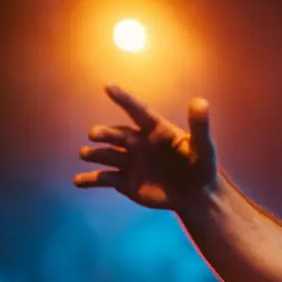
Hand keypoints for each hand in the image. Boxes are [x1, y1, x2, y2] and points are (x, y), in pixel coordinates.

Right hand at [74, 85, 216, 209]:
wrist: (195, 195)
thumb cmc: (201, 167)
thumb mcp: (203, 148)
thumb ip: (200, 127)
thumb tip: (201, 101)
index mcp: (156, 131)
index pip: (139, 112)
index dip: (125, 100)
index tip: (108, 86)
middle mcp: (138, 143)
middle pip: (116, 134)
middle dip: (103, 133)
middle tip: (94, 134)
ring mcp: (130, 162)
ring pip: (106, 155)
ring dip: (94, 154)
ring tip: (86, 154)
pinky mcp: (125, 182)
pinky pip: (103, 179)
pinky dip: (89, 180)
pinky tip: (78, 181)